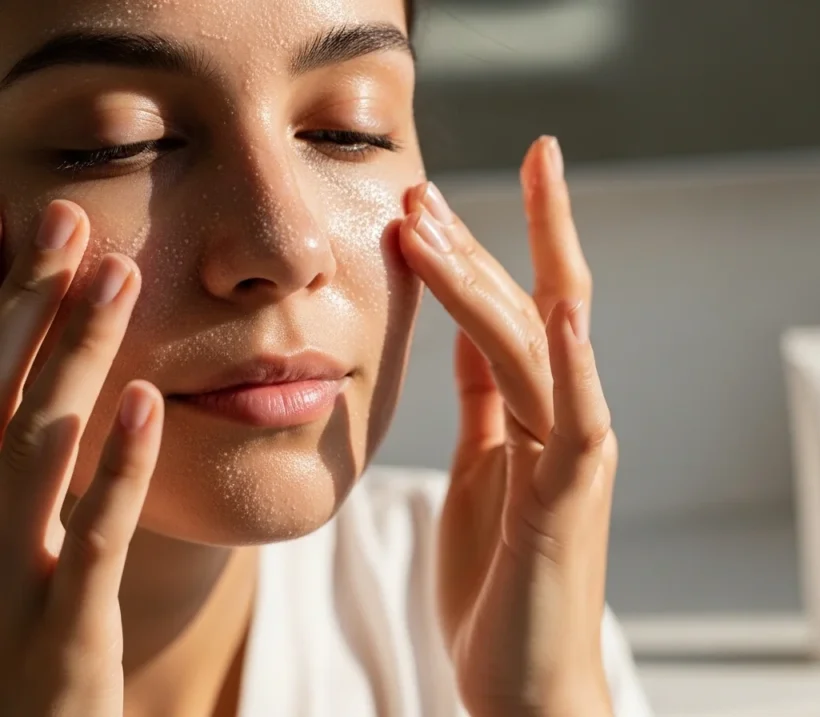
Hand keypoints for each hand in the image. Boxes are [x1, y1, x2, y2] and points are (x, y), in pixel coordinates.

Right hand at [0, 201, 162, 715]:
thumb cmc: (14, 644)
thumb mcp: (10, 550)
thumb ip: (26, 470)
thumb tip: (60, 391)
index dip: (7, 304)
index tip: (46, 228)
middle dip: (31, 304)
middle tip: (71, 219)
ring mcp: (3, 580)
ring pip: (39, 448)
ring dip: (77, 355)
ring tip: (117, 274)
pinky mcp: (60, 635)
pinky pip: (93, 539)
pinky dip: (118, 467)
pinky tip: (150, 400)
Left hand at [400, 137, 617, 716]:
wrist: (524, 680)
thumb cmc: (503, 580)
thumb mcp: (483, 467)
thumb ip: (486, 399)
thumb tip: (468, 334)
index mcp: (537, 413)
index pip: (514, 312)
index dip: (482, 249)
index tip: (436, 196)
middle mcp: (565, 419)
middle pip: (527, 309)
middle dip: (477, 244)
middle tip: (421, 189)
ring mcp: (574, 454)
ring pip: (535, 348)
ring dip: (486, 282)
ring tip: (428, 224)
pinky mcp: (572, 499)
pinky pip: (575, 422)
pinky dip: (572, 366)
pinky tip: (561, 313)